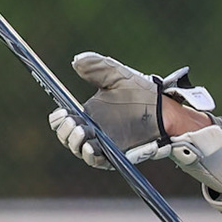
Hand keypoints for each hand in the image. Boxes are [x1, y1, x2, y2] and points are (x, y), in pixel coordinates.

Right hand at [48, 52, 210, 168]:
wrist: (163, 110)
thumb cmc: (141, 93)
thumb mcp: (117, 76)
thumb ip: (97, 67)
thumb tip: (76, 61)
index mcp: (86, 113)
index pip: (63, 120)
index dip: (58, 118)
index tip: (61, 112)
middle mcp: (91, 130)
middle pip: (66, 136)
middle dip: (64, 130)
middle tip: (72, 121)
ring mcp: (101, 144)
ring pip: (78, 149)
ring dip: (75, 142)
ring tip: (82, 130)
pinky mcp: (114, 155)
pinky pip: (97, 161)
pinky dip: (90, 156)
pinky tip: (89, 147)